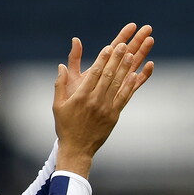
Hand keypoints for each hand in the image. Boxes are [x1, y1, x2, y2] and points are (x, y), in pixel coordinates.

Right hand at [52, 23, 153, 176]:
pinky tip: (135, 75)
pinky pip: (124, 98)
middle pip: (108, 75)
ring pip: (117, 84)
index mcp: (80, 97)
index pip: (94, 73)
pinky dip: (130, 86)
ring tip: (132, 54)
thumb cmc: (65, 126)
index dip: (103, 58)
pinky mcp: (114, 116)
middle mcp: (94, 101)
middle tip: (124, 45)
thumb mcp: (58, 105)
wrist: (77, 149)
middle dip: (116, 59)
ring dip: (125, 68)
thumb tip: (61, 66)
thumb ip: (60, 84)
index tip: (109, 47)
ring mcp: (106, 108)